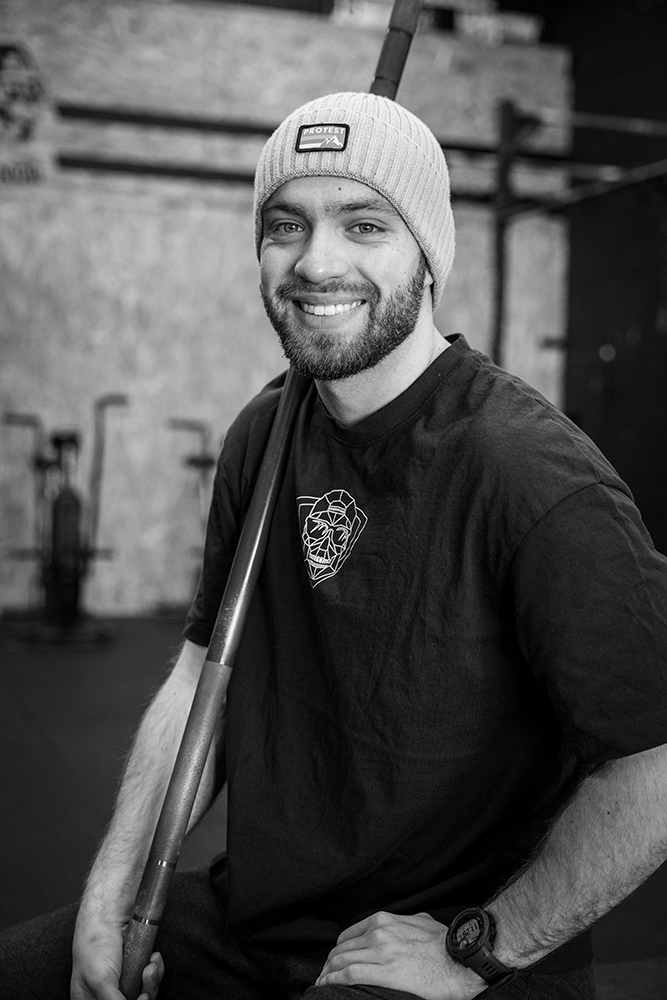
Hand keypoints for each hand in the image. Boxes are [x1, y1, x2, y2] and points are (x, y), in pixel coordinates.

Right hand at [71, 912, 164, 999]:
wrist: (110, 912)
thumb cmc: (95, 945)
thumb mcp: (101, 980)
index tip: (141, 998)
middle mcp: (108, 993)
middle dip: (145, 993)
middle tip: (146, 983)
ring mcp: (124, 979)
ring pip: (145, 992)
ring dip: (152, 979)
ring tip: (150, 966)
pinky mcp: (137, 966)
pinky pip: (152, 976)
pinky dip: (156, 968)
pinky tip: (153, 958)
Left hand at [315, 911, 486, 999]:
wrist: (460, 958)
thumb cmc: (443, 943)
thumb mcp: (422, 921)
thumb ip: (408, 921)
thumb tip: (407, 922)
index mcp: (384, 921)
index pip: (348, 936)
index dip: (337, 951)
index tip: (333, 962)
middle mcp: (379, 933)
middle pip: (342, 950)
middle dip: (329, 964)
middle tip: (324, 976)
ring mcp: (381, 951)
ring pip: (342, 962)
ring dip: (328, 974)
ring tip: (323, 983)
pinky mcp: (386, 972)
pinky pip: (350, 975)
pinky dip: (334, 981)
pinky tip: (328, 986)